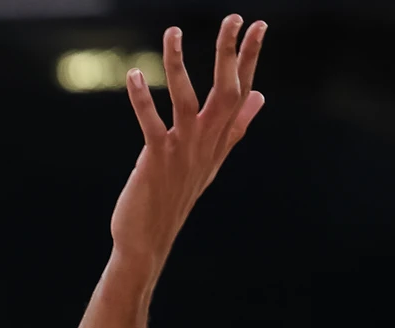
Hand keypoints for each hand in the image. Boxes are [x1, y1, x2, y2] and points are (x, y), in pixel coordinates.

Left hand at [111, 16, 266, 264]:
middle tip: (234, 18)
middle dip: (230, 53)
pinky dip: (142, 98)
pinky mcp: (156, 158)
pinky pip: (150, 122)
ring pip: (186, 99)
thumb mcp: (212, 159)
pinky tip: (134, 74)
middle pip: (225, 90)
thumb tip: (260, 96)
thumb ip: (236, 125)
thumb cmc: (177, 195)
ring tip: (172, 32)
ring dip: (178, 64)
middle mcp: (207, 142)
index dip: (250, 58)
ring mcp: (183, 150)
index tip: (258, 26)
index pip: (242, 91)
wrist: (150, 238)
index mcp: (220, 139)